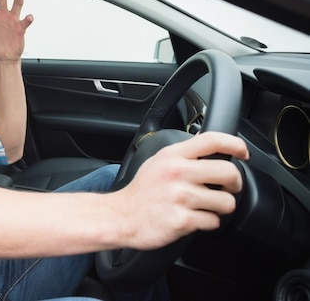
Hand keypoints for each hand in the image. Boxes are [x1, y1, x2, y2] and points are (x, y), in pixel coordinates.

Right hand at [116, 131, 246, 249]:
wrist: (121, 216)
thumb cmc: (142, 191)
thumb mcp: (158, 162)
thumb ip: (183, 155)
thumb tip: (213, 151)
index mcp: (173, 156)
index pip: (212, 140)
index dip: (235, 144)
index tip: (243, 153)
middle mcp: (177, 173)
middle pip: (228, 172)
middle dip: (235, 183)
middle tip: (227, 188)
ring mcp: (180, 197)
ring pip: (226, 202)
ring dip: (220, 207)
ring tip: (206, 206)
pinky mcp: (182, 220)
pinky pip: (214, 222)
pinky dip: (208, 223)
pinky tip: (194, 219)